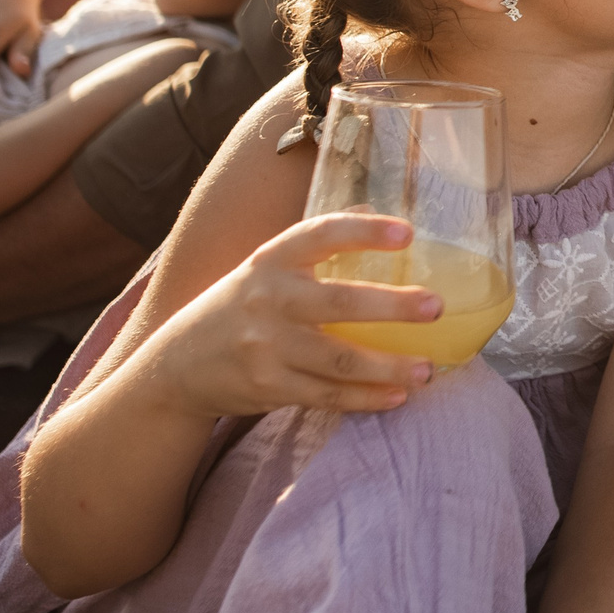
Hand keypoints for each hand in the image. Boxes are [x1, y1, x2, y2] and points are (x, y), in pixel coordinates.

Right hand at [144, 212, 444, 419]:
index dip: (364, 232)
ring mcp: (266, 347)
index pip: (320, 234)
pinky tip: (396, 396)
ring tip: (426, 370)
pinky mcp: (268, 387)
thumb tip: (375, 214)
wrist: (177, 364)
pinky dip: (365, 398)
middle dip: (393, 307)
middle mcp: (268, 299)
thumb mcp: (263, 267)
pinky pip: (327, 395)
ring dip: (388, 367)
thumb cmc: (238, 307)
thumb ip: (313, 246)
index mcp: (270, 259)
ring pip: (339, 360)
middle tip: (435, 307)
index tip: (407, 233)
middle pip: (339, 303)